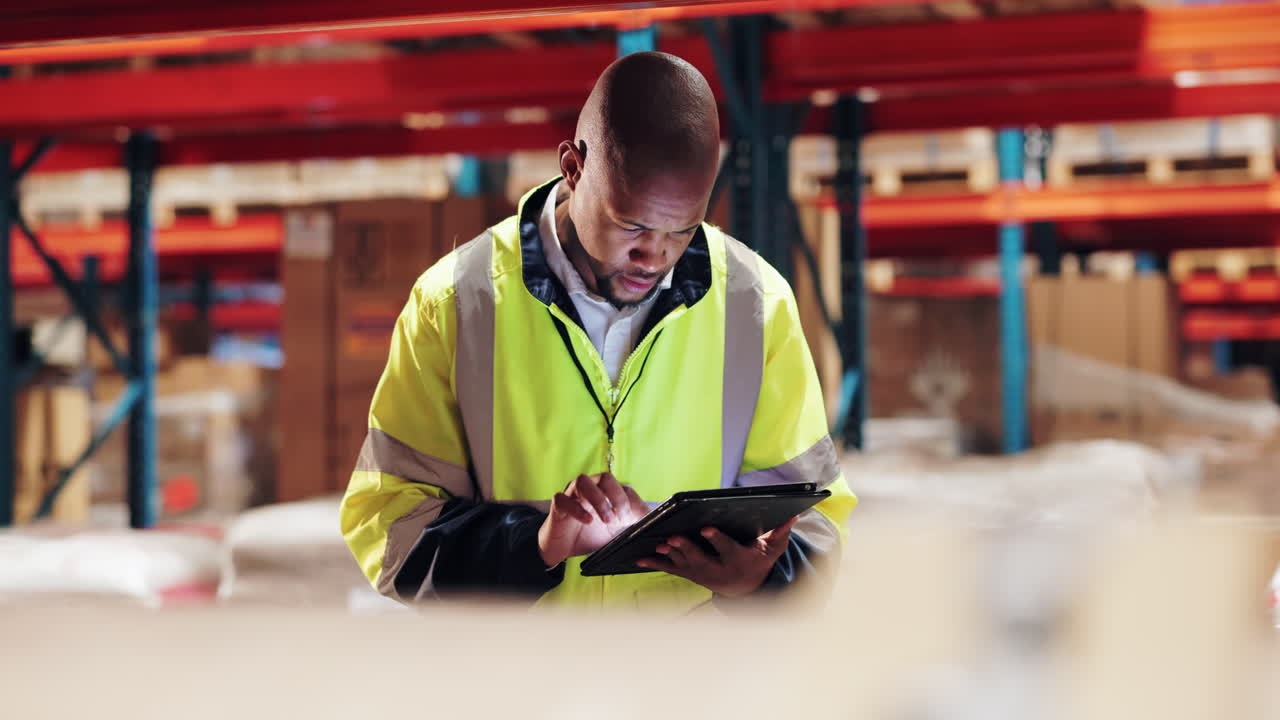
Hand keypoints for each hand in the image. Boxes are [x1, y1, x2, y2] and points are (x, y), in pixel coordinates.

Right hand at [538, 472, 649, 567]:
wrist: (564, 549)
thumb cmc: (591, 535)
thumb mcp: (616, 533)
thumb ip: (634, 525)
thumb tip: (654, 523)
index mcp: (607, 494)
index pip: (624, 488)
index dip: (631, 502)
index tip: (632, 520)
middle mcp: (591, 489)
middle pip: (605, 477)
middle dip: (617, 497)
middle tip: (620, 518)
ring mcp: (573, 495)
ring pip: (583, 481)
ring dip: (598, 499)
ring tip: (605, 519)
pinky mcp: (559, 505)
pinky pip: (564, 498)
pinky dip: (577, 509)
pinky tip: (587, 521)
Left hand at [636, 515, 798, 597]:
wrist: (744, 588)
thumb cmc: (758, 561)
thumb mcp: (772, 550)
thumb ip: (781, 534)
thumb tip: (793, 515)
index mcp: (736, 560)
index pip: (726, 548)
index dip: (716, 540)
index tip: (706, 528)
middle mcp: (717, 570)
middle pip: (699, 558)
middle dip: (686, 548)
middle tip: (673, 538)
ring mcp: (700, 574)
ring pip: (682, 564)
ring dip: (669, 555)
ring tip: (658, 545)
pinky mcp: (688, 574)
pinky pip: (669, 569)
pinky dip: (654, 563)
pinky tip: (638, 558)